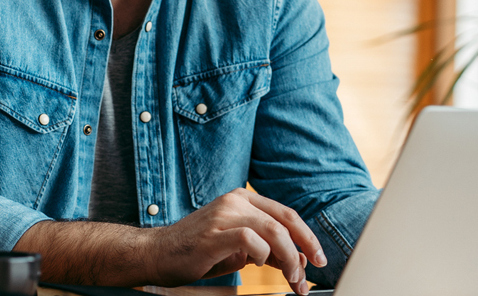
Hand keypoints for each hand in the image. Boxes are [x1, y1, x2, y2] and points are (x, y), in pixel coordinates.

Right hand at [148, 188, 326, 294]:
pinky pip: (250, 240)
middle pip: (285, 220)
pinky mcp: (213, 233)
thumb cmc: (198, 251)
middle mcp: (235, 201)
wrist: (158, 253)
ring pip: (273, 231)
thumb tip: (299, 259)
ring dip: (288, 259)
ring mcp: (223, 214)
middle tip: (308, 274)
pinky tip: (256, 264)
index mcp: (243, 199)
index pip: (286, 214)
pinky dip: (262, 255)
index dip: (307, 237)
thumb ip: (267, 249)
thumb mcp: (239, 248)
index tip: (318, 259)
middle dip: (305, 248)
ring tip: (290, 278)